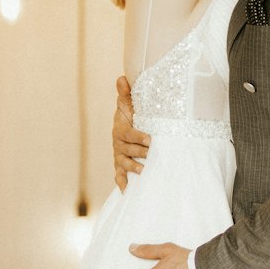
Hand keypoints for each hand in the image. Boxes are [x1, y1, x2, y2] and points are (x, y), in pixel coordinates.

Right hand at [112, 75, 149, 191]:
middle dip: (139, 153)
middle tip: (152, 155)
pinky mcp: (120, 166)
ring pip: (123, 163)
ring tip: (145, 172)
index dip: (138, 137)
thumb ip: (125, 93)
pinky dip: (122, 183)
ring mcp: (119, 156)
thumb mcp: (127, 103)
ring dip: (133, 168)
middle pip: (127, 150)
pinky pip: (118, 175)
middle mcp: (117, 143)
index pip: (127, 134)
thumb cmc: (130, 115)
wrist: (126, 127)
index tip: (150, 139)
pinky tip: (127, 191)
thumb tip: (122, 77)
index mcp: (120, 128)